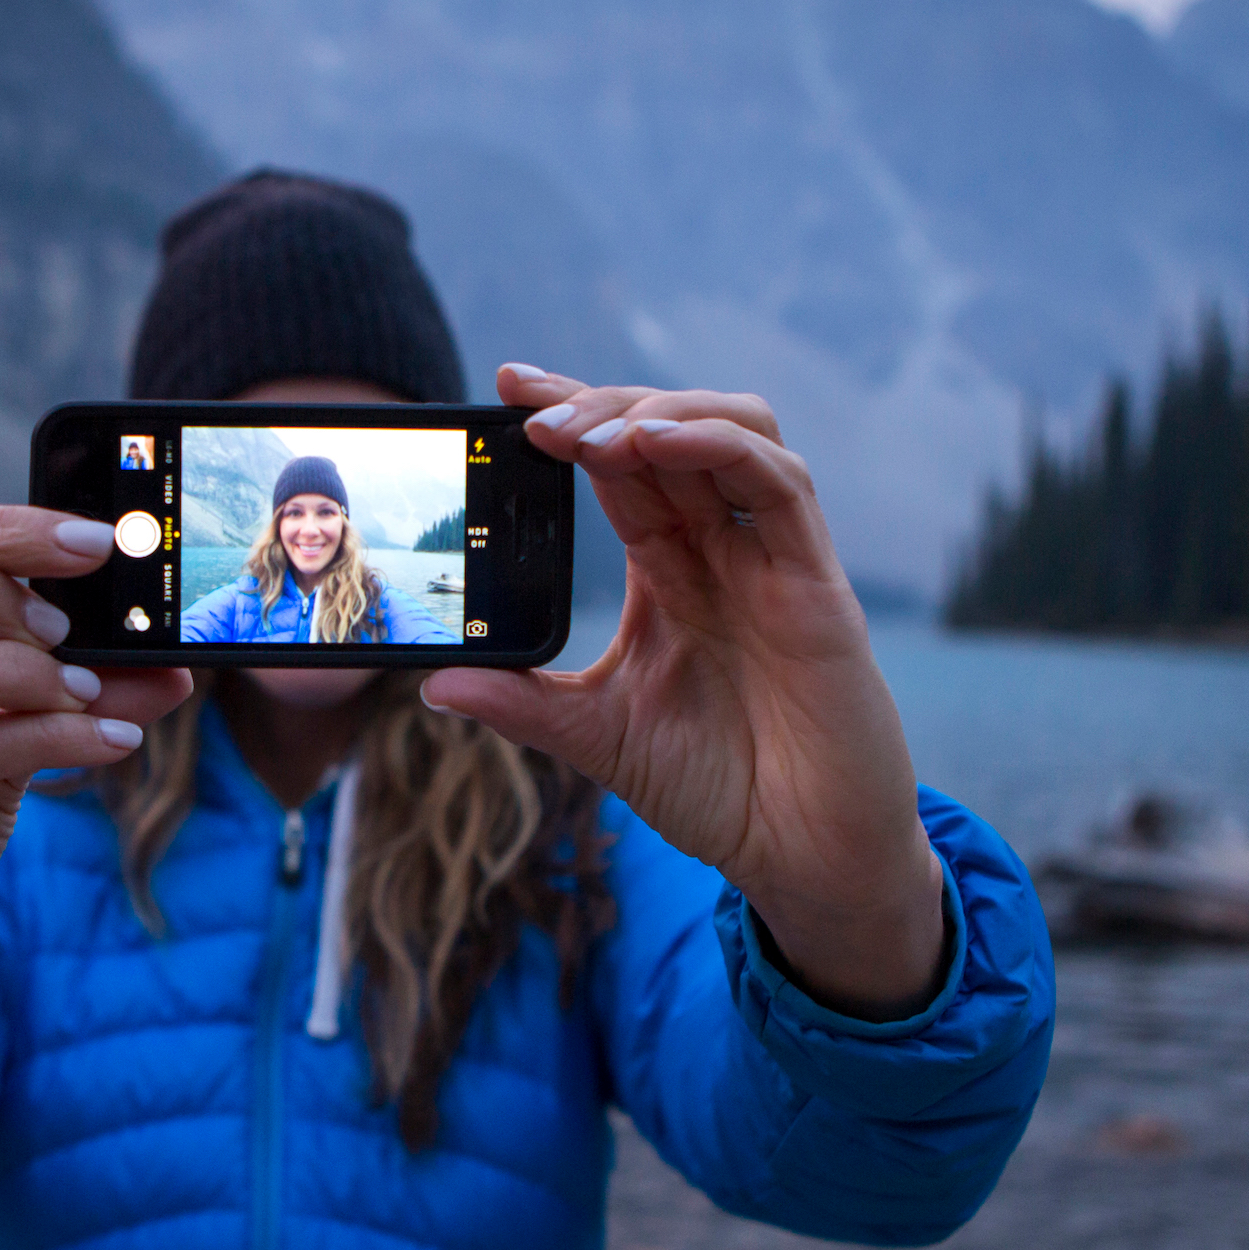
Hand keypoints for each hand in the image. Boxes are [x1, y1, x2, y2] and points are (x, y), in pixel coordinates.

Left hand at [423, 368, 945, 1020]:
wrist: (801, 858)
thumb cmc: (720, 790)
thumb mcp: (598, 738)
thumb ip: (523, 704)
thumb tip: (433, 683)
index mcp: (672, 572)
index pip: (620, 467)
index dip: (571, 417)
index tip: (506, 391)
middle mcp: (723, 550)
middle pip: (669, 430)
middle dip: (598, 403)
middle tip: (528, 408)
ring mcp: (772, 560)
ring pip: (733, 431)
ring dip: (657, 411)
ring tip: (585, 431)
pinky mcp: (816, 584)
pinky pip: (780, 484)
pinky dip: (719, 445)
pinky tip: (655, 443)